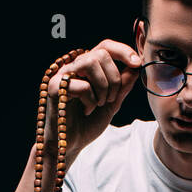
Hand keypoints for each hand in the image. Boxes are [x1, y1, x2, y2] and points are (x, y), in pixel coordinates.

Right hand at [42, 41, 141, 159]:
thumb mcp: (112, 103)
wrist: (71, 145)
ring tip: (98, 104)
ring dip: (102, 87)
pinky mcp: (54, 88)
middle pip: (101, 53)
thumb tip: (136, 67)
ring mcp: (62, 75)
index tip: (137, 63)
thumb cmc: (88, 124)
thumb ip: (123, 86)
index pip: (105, 46)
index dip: (123, 51)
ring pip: (90, 63)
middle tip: (110, 99)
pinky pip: (81, 85)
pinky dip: (90, 100)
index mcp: (87, 68)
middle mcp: (74, 67)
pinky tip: (86, 111)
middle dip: (114, 78)